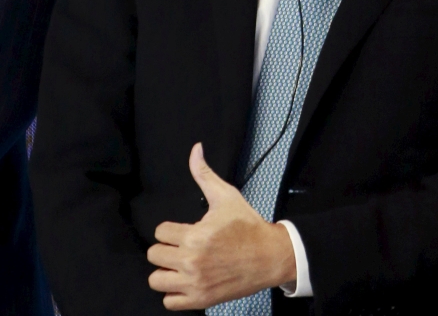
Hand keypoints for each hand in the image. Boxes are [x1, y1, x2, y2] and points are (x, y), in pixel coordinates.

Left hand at [147, 143, 296, 309]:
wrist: (271, 256)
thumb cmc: (248, 226)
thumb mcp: (228, 197)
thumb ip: (205, 175)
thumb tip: (195, 149)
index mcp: (196, 235)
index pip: (160, 232)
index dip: (171, 229)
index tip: (184, 230)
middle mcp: (192, 261)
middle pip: (154, 255)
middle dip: (167, 248)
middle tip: (184, 246)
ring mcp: (195, 283)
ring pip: (156, 279)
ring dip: (166, 271)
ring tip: (181, 264)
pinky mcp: (200, 300)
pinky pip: (168, 301)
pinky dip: (174, 292)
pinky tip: (186, 280)